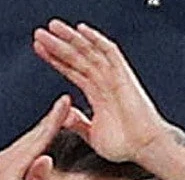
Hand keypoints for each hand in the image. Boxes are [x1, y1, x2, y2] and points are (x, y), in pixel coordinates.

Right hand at [0, 97, 73, 179]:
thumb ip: (36, 179)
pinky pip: (30, 151)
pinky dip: (42, 136)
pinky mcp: (7, 171)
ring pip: (33, 139)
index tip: (64, 111)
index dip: (50, 126)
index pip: (35, 143)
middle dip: (52, 118)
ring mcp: (3, 164)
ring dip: (49, 121)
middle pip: (34, 136)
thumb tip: (46, 160)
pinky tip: (54, 125)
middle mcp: (4, 160)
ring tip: (64, 105)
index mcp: (10, 166)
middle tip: (67, 100)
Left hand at [35, 20, 174, 166]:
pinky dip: (96, 41)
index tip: (40, 49)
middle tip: (40, 33)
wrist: (144, 147)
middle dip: (58, 44)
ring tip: (53, 27)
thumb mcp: (92, 135)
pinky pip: (109, 53)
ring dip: (71, 38)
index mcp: (97, 93)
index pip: (72, 70)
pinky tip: (82, 30)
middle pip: (78, 56)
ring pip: (89, 51)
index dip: (56, 59)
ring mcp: (114, 77)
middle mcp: (105, 81)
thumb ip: (79, 124)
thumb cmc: (125, 144)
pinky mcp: (123, 77)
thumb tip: (64, 116)